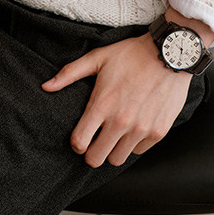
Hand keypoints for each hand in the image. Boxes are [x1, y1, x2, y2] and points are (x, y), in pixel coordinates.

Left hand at [41, 33, 190, 167]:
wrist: (167, 55)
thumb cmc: (130, 55)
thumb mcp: (97, 58)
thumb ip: (69, 74)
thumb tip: (45, 86)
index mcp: (102, 105)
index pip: (80, 142)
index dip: (76, 144)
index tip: (79, 139)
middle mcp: (121, 121)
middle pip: (97, 159)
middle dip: (92, 153)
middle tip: (94, 141)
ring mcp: (141, 129)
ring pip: (118, 159)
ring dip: (113, 150)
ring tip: (113, 134)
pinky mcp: (158, 132)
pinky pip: (139, 151)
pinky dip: (133, 144)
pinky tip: (132, 127)